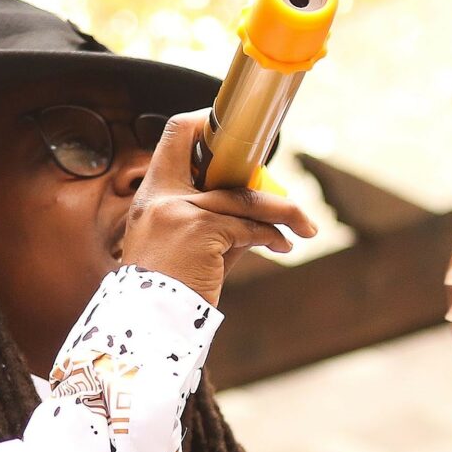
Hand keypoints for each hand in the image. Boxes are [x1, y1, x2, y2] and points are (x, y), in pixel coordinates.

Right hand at [118, 112, 317, 307]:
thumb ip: (218, 225)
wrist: (147, 326)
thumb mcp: (186, 250)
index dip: (205, 125)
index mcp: (150, 195)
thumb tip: (261, 216)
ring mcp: (179, 210)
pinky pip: (248, 227)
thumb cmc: (166, 293)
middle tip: (276, 172)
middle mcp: (161, 196)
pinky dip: (272, 236)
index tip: (231, 137)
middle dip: (252, 157)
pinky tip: (283, 245)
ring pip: (244, 197)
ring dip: (282, 210)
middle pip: (215, 152)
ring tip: (305, 226)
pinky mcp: (201, 229)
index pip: (174, 136)